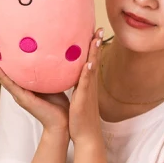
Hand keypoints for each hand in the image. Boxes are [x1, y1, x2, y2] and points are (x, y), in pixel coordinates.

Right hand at [0, 40, 69, 133]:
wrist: (61, 123)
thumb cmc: (59, 105)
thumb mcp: (53, 83)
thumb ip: (49, 73)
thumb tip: (54, 55)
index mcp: (24, 85)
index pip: (11, 68)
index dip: (3, 55)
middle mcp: (18, 89)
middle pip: (2, 69)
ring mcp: (18, 94)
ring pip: (1, 75)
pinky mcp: (22, 99)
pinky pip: (9, 84)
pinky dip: (1, 74)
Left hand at [69, 28, 104, 146]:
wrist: (86, 135)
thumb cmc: (79, 118)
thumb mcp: (76, 98)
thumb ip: (73, 85)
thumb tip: (65, 75)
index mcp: (86, 83)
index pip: (89, 60)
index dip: (91, 46)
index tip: (92, 31)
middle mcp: (89, 84)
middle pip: (94, 59)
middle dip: (96, 43)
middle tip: (98, 27)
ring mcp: (88, 90)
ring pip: (92, 67)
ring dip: (94, 53)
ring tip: (96, 38)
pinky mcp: (84, 98)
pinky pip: (86, 83)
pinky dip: (88, 72)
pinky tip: (89, 63)